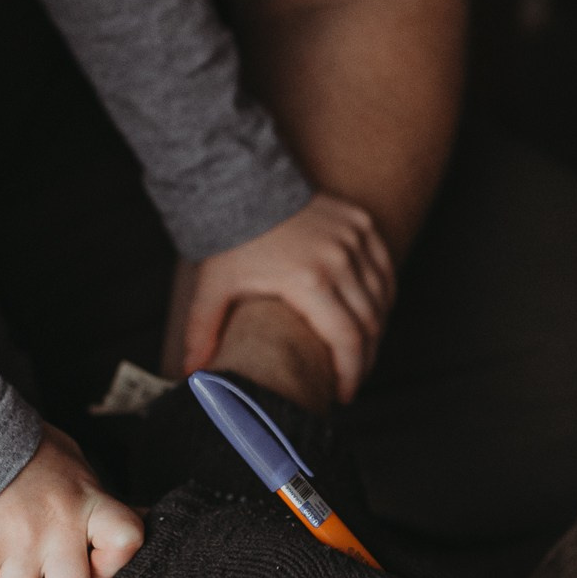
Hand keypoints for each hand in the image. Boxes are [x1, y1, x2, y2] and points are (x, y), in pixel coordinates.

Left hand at [169, 195, 394, 405]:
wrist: (243, 183)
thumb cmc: (230, 239)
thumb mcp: (213, 288)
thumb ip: (202, 333)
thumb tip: (191, 375)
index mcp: (309, 280)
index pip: (348, 339)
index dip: (351, 373)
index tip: (343, 394)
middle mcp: (339, 260)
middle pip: (371, 324)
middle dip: (365, 360)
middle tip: (350, 381)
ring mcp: (354, 239)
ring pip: (383, 298)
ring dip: (377, 329)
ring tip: (360, 352)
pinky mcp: (361, 223)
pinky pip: (385, 268)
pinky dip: (383, 295)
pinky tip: (372, 314)